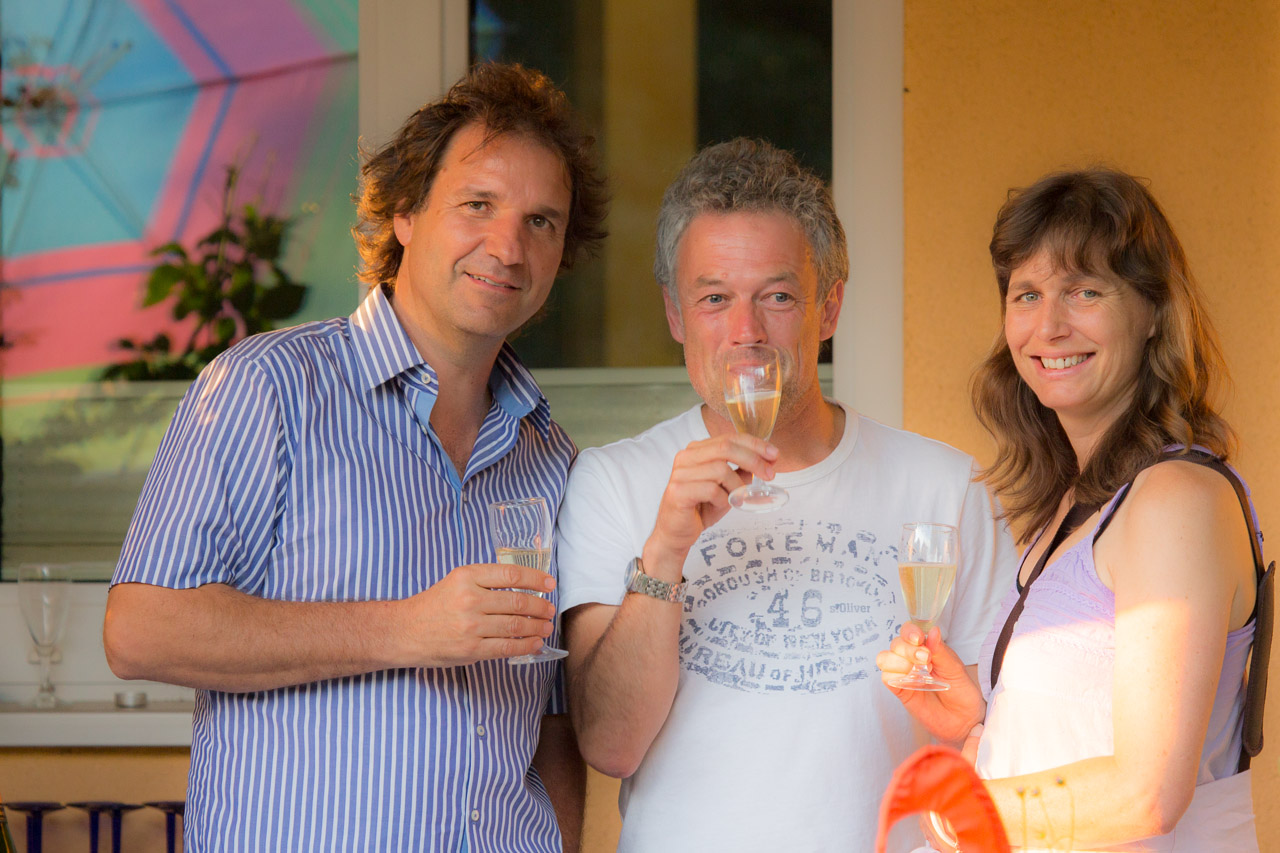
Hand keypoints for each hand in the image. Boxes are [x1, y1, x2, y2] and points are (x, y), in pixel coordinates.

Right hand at [398, 563, 556, 666]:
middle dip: (540, 607)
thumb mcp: (456, 581)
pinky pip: (507, 647)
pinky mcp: (471, 649)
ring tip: (546, 626)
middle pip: (517, 602)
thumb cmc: (433, 605)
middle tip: (549, 609)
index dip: (536, 579)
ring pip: (516, 625)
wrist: (405, 631)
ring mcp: (471, 626)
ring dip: (537, 627)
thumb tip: (522, 588)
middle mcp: (470, 599)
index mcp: (467, 576)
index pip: (511, 575)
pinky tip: (535, 643)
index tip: (549, 584)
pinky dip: (526, 646)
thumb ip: (485, 581)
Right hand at [646, 433, 778, 566]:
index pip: (729, 438)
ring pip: (720, 469)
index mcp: (697, 451)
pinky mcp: (678, 491)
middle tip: (769, 475)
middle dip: (753, 459)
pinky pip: (711, 489)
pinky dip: (722, 500)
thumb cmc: (700, 509)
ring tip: (737, 500)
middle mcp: (686, 457)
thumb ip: (743, 473)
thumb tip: (767, 462)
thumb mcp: (728, 489)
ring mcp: (680, 473)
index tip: (774, 455)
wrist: (676, 534)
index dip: (754, 444)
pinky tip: (718, 506)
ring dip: (736, 487)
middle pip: (725, 447)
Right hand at [876, 623, 985, 744]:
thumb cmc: (962, 692)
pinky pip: (887, 678)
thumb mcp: (955, 669)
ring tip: (919, 672)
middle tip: (926, 659)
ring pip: (885, 658)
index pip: (909, 632)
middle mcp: (912, 659)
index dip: (910, 632)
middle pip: (896, 643)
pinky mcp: (900, 691)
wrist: (964, 720)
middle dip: (908, 649)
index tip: (918, 639)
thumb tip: (933, 630)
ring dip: (898, 661)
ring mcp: (905, 674)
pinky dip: (894, 676)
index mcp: (927, 648)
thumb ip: (941, 651)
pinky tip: (911, 681)